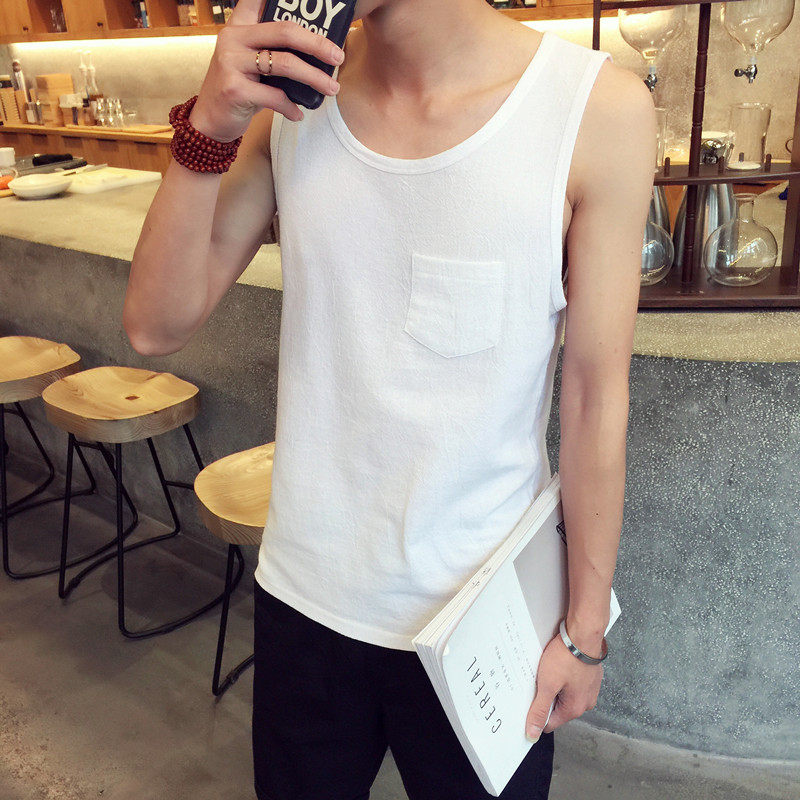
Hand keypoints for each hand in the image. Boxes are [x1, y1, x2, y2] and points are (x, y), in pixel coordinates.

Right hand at [188, 0, 345, 141]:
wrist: (210, 120)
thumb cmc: (239, 89)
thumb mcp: (250, 62)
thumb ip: (272, 49)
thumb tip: (318, 50)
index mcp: (239, 26)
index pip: (259, 0)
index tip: (315, 4)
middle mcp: (233, 38)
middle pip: (285, 31)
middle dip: (317, 44)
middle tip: (338, 56)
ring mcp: (231, 62)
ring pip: (285, 64)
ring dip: (314, 78)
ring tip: (331, 88)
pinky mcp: (234, 89)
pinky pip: (275, 96)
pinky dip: (291, 108)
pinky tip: (298, 114)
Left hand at [524, 624, 603, 741]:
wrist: (583, 634)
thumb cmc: (566, 657)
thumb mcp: (547, 685)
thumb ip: (540, 710)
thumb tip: (533, 734)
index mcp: (574, 709)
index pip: (550, 723)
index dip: (537, 713)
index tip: (530, 699)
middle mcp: (585, 702)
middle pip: (557, 707)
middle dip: (546, 695)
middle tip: (539, 680)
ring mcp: (590, 688)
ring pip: (565, 693)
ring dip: (555, 684)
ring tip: (549, 669)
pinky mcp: (590, 676)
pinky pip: (573, 682)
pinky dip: (564, 675)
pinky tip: (558, 664)